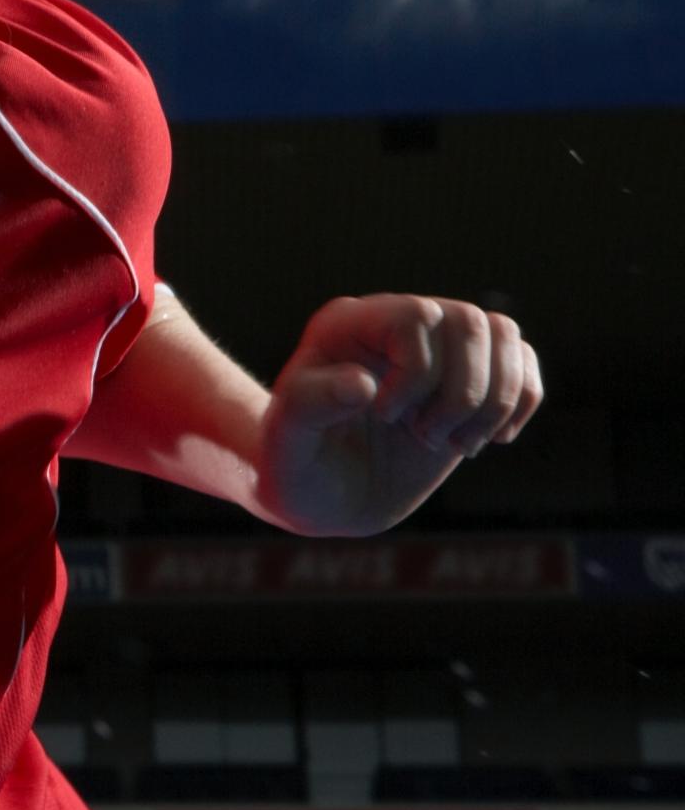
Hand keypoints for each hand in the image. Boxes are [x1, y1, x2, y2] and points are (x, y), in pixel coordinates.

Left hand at [254, 295, 542, 537]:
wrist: (323, 492)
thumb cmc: (296, 465)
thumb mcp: (287, 442)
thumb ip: (311, 406)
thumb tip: (361, 383)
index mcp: (346, 325)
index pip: (415, 317)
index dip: (417, 373)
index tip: (385, 417)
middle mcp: (394, 324)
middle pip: (470, 322)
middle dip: (460, 394)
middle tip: (423, 438)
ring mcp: (436, 347)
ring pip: (505, 335)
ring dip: (494, 400)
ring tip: (452, 442)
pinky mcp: (469, 377)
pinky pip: (523, 361)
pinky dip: (521, 403)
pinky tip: (486, 439)